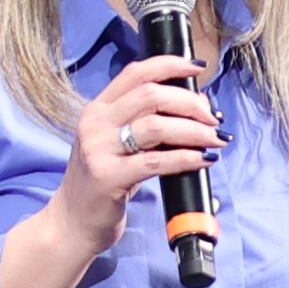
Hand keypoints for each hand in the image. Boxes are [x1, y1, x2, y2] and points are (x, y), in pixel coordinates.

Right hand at [0, 50, 222, 287]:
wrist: (72, 223)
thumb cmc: (103, 183)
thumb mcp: (116, 146)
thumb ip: (145, 123)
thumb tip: (194, 106)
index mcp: (98, 109)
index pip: (135, 73)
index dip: (170, 65)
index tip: (198, 68)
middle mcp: (95, 124)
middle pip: (151, 95)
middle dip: (190, 103)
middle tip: (213, 118)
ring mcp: (98, 150)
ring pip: (156, 125)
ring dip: (194, 130)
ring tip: (215, 140)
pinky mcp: (108, 178)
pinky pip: (156, 162)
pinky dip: (186, 158)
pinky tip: (204, 160)